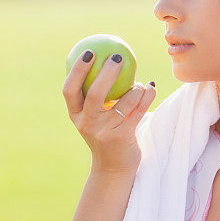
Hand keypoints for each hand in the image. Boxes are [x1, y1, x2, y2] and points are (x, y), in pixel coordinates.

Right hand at [62, 49, 155, 173]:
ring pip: (123, 101)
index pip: (69, 89)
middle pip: (94, 93)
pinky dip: (147, 95)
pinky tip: (151, 86)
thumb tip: (105, 57)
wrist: (113, 168)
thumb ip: (94, 93)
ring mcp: (103, 131)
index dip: (77, 69)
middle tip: (117, 57)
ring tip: (139, 83)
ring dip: (135, 87)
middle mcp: (86, 123)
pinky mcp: (121, 137)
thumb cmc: (104, 133)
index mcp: (75, 115)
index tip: (89, 52)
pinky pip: (138, 110)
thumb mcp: (93, 116)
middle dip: (106, 72)